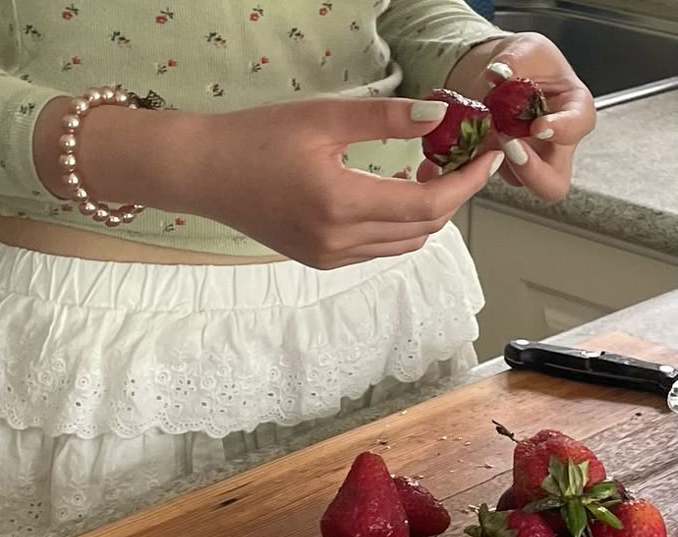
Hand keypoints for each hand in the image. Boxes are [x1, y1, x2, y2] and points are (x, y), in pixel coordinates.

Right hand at [171, 97, 501, 267]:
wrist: (206, 174)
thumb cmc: (257, 138)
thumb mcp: (324, 116)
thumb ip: (386, 119)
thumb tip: (441, 117)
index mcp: (341, 205)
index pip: (428, 204)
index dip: (467, 181)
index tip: (489, 156)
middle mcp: (339, 242)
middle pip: (423, 228)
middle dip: (452, 194)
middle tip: (456, 155)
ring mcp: (330, 257)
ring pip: (404, 243)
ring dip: (426, 212)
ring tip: (424, 170)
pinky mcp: (321, 260)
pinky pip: (378, 249)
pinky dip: (399, 225)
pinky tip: (390, 192)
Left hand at [483, 33, 595, 201]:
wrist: (500, 74)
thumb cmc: (527, 61)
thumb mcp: (526, 48)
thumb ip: (515, 59)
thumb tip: (498, 73)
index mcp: (574, 109)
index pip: (579, 126)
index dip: (562, 130)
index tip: (539, 126)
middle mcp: (554, 144)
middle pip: (554, 183)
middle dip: (532, 173)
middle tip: (510, 146)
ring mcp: (528, 160)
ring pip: (518, 180)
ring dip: (499, 162)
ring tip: (484, 129)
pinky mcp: (500, 165)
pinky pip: (488, 173)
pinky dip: (476, 160)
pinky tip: (468, 137)